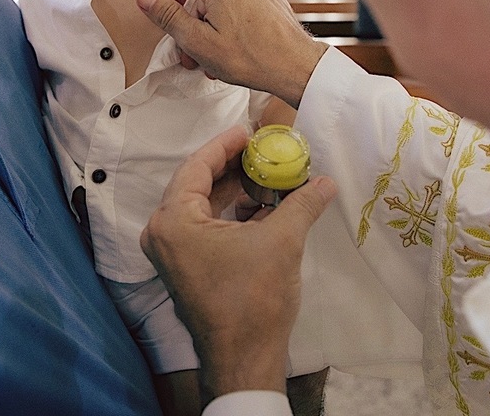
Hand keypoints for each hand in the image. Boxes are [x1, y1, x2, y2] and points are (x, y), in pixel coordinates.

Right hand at [136, 0, 326, 107]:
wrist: (295, 67)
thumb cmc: (250, 56)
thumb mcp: (197, 41)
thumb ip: (168, 16)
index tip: (172, 18)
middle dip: (192, 22)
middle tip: (190, 51)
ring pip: (221, 3)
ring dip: (210, 29)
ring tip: (212, 59)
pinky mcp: (269, 1)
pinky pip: (240, 8)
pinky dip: (230, 26)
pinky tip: (232, 52)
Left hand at [141, 126, 336, 401]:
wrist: (244, 357)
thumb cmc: (254, 298)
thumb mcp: (281, 241)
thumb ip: (301, 203)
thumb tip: (326, 180)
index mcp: (173, 221)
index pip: (197, 166)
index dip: (225, 145)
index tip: (249, 131)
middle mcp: (162, 233)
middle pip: (196, 184)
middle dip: (232, 167)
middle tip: (263, 151)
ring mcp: (170, 253)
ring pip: (200, 206)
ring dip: (232, 191)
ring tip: (266, 176)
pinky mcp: (183, 268)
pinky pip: (203, 227)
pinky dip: (228, 214)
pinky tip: (259, 208)